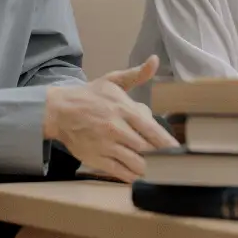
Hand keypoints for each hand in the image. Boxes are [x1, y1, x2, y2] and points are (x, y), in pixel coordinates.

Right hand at [44, 55, 178, 181]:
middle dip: (160, 156)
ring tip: (160, 171)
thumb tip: (155, 60)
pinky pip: (119, 172)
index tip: (178, 150)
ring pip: (134, 163)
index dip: (166, 142)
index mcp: (123, 109)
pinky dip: (132, 177)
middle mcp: (116, 129)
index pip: (151, 129)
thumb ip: (137, 74)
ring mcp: (106, 146)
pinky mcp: (96, 159)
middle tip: (172, 162)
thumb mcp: (113, 80)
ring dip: (149, 168)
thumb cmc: (90, 96)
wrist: (59, 111)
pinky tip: (140, 177)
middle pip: (146, 148)